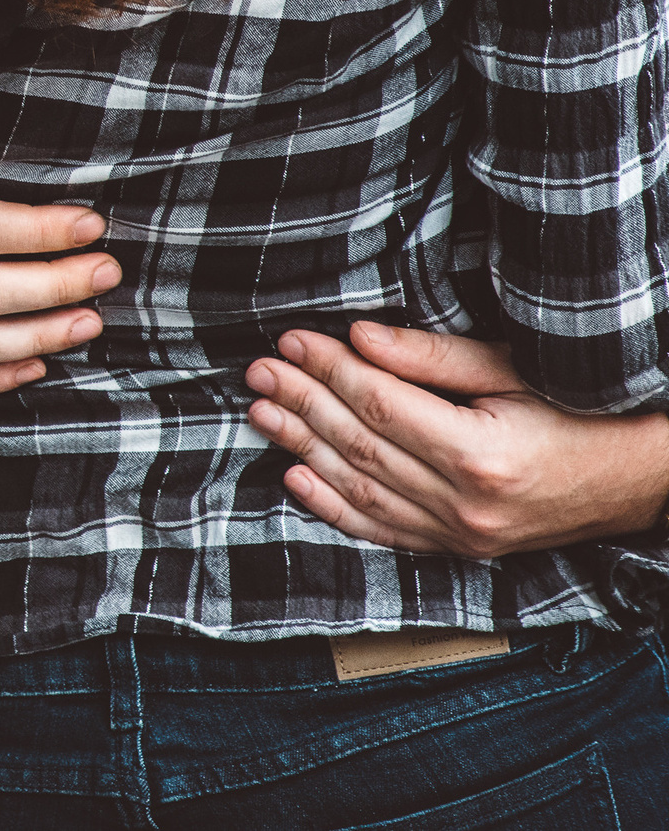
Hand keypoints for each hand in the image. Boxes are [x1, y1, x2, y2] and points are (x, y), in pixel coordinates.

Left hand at [246, 323, 668, 557]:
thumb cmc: (581, 409)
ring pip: (359, 488)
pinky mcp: (461, 551)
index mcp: (481, 454)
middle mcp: (466, 504)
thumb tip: (356, 337)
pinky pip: (383, 531)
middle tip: (259, 371)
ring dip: (302, 447)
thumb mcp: (514, 369)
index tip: (290, 340)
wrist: (641, 477)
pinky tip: (296, 475)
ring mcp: (462, 536)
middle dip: (301, 402)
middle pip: (359, 446)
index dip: (328, 369)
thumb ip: (431, 358)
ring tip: (261, 413)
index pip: (378, 405)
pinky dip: (333, 505)